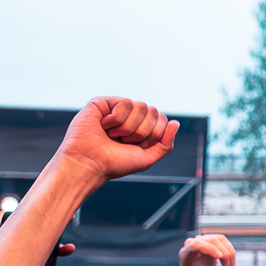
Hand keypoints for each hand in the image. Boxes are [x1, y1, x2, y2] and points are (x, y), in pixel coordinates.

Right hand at [56, 98, 180, 184]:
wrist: (90, 164)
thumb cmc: (115, 163)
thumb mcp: (147, 158)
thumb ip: (165, 143)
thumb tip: (176, 122)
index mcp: (141, 127)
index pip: (163, 120)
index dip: (154, 135)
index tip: (137, 146)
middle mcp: (130, 116)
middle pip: (154, 111)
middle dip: (141, 132)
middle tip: (123, 141)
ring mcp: (117, 108)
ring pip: (141, 106)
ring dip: (128, 127)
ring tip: (113, 134)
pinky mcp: (103, 102)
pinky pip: (125, 102)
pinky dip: (116, 119)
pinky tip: (104, 126)